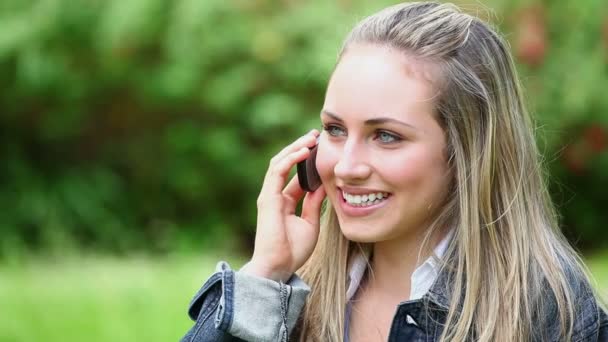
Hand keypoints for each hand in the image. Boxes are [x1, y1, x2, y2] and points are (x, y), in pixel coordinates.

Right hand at [241, 129, 325, 281]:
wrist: (278, 266)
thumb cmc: (293, 250)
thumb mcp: (310, 223)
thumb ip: (313, 203)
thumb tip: (322, 186)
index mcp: (284, 202)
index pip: (295, 175)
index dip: (308, 162)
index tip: (322, 150)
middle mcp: (275, 195)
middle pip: (286, 164)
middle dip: (300, 148)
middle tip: (316, 136)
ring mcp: (269, 195)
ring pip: (279, 162)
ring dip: (295, 148)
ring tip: (311, 138)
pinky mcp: (267, 197)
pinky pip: (277, 171)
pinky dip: (290, 159)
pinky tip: (304, 151)